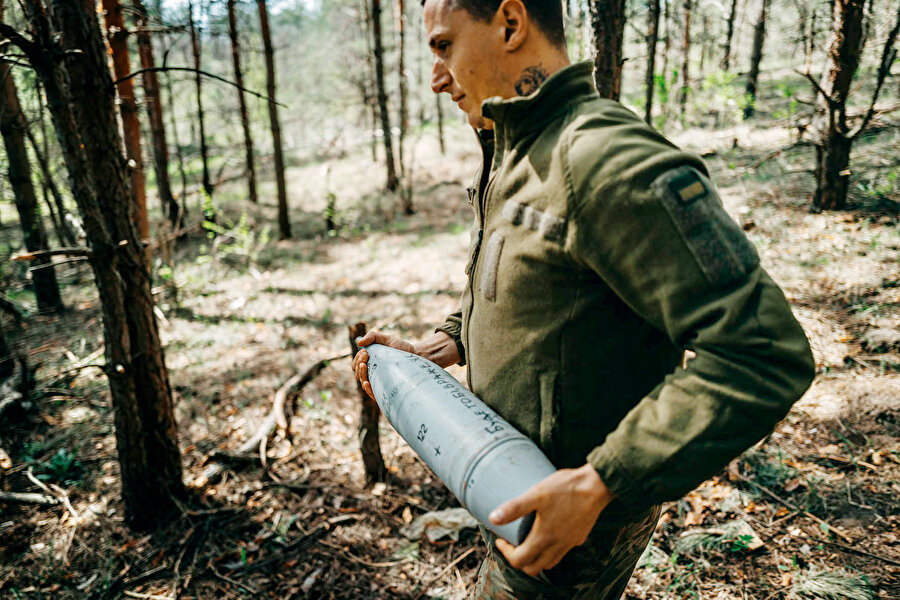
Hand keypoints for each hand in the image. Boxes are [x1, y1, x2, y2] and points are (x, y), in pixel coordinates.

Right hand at [351, 330, 415, 399]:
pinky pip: (373, 394)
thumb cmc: (400, 348)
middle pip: (357, 374)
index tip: (365, 351)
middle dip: (358, 363)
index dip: (357, 359)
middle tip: (366, 354)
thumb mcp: (386, 339)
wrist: (415, 356)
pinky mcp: (386, 390)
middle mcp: (372, 374)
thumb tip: (359, 342)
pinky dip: (367, 389)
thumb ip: (372, 337)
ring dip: (361, 374)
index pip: (356, 365)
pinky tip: (367, 383)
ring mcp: (378, 383)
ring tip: (364, 365)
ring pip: (363, 383)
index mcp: (369, 363)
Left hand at [489, 463, 613, 576]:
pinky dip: (551, 550)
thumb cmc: (566, 488)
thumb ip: (514, 507)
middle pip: (534, 567)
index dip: (506, 553)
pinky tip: (549, 532)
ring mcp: (570, 543)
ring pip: (549, 562)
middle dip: (519, 560)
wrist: (597, 485)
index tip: (501, 539)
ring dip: (536, 558)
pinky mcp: (579, 537)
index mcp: (544, 538)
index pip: (519, 560)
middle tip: (512, 543)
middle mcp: (558, 545)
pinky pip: (562, 551)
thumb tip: (493, 518)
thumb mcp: (536, 494)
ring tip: (528, 541)